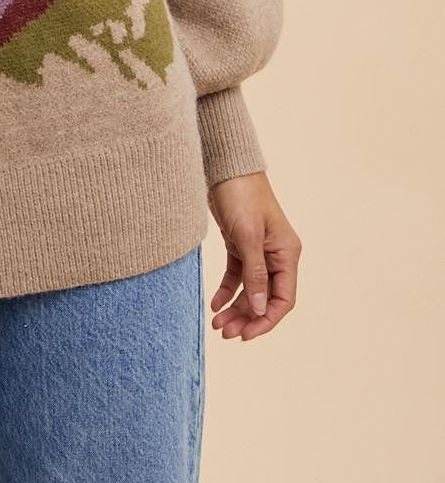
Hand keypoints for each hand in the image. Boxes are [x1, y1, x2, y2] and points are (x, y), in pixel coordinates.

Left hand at [205, 170, 300, 340]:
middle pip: (265, 298)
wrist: (225, 166)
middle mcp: (276, 255)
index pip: (283, 299)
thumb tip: (261, 309)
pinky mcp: (241, 245)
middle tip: (224, 332)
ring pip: (250, 290)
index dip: (266, 320)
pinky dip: (227, 291)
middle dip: (247, 318)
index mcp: (287, 254)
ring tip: (217, 323)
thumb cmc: (241, 196)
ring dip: (236, 308)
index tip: (246, 335)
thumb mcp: (247, 237)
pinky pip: (237, 276)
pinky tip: (215, 304)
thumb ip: (255, 274)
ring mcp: (258, 251)